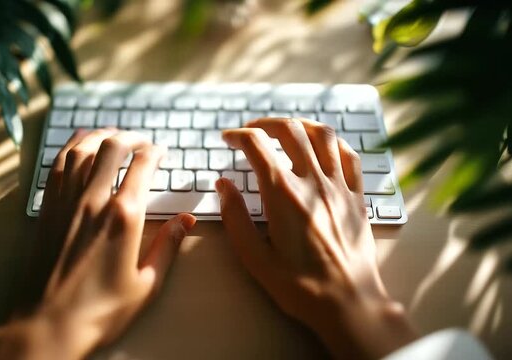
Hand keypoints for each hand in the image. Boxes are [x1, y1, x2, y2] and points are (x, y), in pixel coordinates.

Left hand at [0, 129, 195, 358]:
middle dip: (131, 137)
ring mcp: (66, 201)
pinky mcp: (47, 209)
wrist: (47, 325)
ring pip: (83, 149)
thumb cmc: (100, 311)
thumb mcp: (146, 284)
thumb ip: (168, 247)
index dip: (156, 152)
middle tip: (142, 141)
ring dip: (101, 135)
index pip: (143, 166)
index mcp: (124, 217)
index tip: (162, 152)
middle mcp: (94, 200)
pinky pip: (58, 165)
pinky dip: (71, 148)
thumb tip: (186, 221)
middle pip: (113, 148)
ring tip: (114, 135)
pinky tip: (79, 145)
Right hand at [217, 118, 416, 358]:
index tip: (229, 139)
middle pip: (290, 131)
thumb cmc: (300, 286)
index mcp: (283, 195)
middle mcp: (313, 183)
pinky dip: (335, 142)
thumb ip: (235, 218)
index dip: (238, 136)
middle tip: (252, 130)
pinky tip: (324, 145)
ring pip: (323, 135)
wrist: (348, 303)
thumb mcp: (255, 258)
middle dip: (265, 123)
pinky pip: (350, 156)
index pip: (257, 146)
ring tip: (286, 129)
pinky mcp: (358, 197)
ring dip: (300, 124)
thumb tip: (224, 185)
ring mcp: (339, 187)